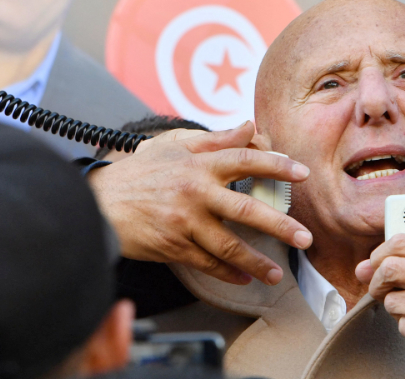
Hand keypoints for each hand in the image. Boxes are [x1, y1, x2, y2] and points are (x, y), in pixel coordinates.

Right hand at [89, 121, 313, 285]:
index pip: (246, 160)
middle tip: (305, 238)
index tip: (302, 173)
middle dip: (281, 226)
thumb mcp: (174, 147)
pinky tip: (244, 278)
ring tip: (276, 274)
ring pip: (230, 246)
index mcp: (199, 164)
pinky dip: (228, 273)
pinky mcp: (173, 246)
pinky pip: (208, 263)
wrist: (98, 203)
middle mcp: (195, 192)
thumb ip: (215, 140)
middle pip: (247, 210)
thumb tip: (250, 126)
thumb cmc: (139, 173)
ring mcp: (185, 222)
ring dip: (257, 262)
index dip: (276, 165)